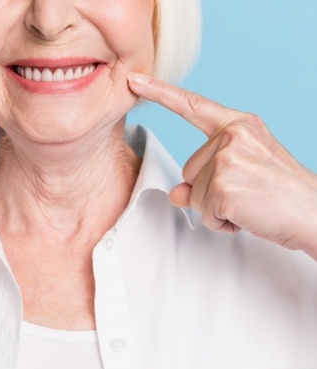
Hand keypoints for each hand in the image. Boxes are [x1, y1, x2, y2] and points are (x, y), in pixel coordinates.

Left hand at [128, 72, 316, 258]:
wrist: (316, 214)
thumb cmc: (281, 193)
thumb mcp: (241, 174)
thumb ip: (203, 176)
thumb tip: (175, 194)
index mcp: (239, 125)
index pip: (193, 106)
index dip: (160, 93)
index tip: (135, 80)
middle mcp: (232, 135)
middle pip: (188, 170)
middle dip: (209, 191)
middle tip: (246, 193)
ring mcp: (227, 159)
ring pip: (193, 195)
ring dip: (216, 208)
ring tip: (249, 204)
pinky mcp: (223, 187)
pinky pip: (204, 214)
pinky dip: (222, 223)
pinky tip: (247, 216)